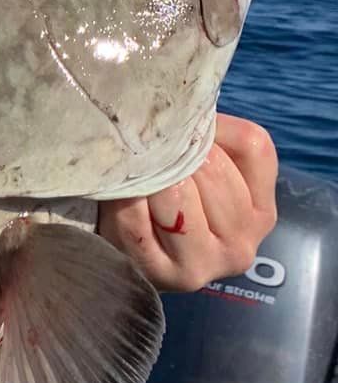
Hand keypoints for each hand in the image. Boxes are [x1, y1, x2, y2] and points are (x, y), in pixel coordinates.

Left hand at [99, 113, 277, 293]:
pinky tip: (120, 197)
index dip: (212, 129)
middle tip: (150, 152)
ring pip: (177, 194)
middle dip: (175, 152)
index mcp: (261, 211)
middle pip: (213, 170)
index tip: (184, 134)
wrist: (131, 253)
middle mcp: (243, 243)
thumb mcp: (202, 165)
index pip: (251, 146)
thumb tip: (184, 105)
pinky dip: (124, 202)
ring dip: (149, 176)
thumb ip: (208, 137)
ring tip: (136, 175)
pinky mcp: (164, 277)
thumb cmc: (170, 196)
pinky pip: (137, 222)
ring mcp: (206, 264)